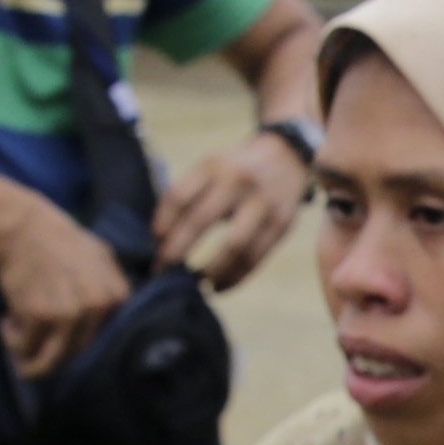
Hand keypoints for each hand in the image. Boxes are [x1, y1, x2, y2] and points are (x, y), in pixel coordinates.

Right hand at [0, 198, 136, 378]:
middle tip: (37, 344)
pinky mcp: (38, 316)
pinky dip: (13, 341)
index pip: (102, 339)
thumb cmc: (58, 241)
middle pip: (76, 352)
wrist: (22, 226)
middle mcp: (96, 307)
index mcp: (116, 296)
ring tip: (20, 359)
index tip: (63, 341)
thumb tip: (116, 322)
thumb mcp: (100, 256)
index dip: (79, 341)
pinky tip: (6, 324)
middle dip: (54, 352)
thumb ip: (112, 287)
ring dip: (32, 365)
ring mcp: (68, 313)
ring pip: (51, 360)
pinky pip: (25, 347)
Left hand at [151, 132, 309, 287]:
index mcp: (214, 166)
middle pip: (201, 220)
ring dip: (211, 271)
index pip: (179, 196)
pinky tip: (218, 286)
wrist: (288, 159)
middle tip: (164, 273)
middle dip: (177, 251)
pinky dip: (234, 278)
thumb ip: (190, 195)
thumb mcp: (212, 169)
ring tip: (196, 284)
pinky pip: (255, 258)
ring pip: (234, 246)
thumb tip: (161, 241)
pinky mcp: (282, 224)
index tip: (155, 244)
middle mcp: (238, 181)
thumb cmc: (236, 172)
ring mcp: (263, 204)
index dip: (163, 224)